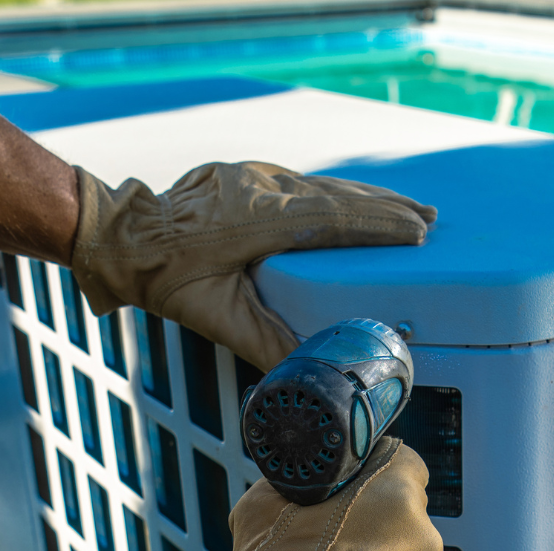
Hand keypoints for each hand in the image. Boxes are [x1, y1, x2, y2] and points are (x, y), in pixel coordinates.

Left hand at [71, 163, 436, 370]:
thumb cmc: (166, 278)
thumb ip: (264, 342)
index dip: (378, 226)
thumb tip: (304, 372)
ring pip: (325, 185)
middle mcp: (263, 189)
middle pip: (339, 197)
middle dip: (386, 209)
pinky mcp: (248, 175)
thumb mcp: (216, 317)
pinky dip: (338, 192)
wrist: (125, 236)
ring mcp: (255, 177)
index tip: (417, 233)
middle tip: (428, 221)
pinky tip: (356, 198)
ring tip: (409, 209)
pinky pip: (306, 182)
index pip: (334, 219)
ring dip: (368, 197)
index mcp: (260, 221)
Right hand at [196, 438, 443, 550]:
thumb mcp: (267, 503)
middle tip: (335, 544)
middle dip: (376, 528)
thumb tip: (304, 480)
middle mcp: (423, 534)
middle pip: (405, 518)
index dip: (374, 476)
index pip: (401, 464)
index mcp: (394, 493)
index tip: (353, 492)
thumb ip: (300, 483)